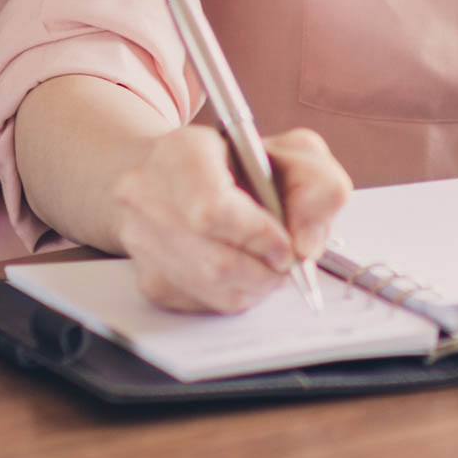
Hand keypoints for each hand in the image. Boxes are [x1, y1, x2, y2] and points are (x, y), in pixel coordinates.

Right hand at [113, 125, 351, 312]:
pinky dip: (237, 294)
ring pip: (211, 290)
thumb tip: (306, 244)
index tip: (287, 244)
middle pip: (215, 262)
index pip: (210, 211)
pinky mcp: (148, 278)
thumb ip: (317, 186)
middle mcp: (146, 195)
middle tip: (287, 260)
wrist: (184, 178)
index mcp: (182, 152)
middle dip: (266, 269)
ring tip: (270, 263)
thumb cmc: (242, 164)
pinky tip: (245, 270)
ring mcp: (140, 239)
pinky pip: (203, 305)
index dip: (257, 237)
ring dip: (256, 285)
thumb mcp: (293, 155)